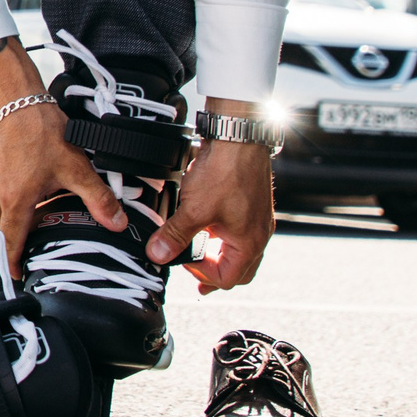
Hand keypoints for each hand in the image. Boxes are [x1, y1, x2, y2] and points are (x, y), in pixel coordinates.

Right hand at [0, 39, 121, 279]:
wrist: (15, 98)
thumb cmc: (38, 128)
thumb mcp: (75, 167)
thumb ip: (98, 198)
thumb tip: (116, 221)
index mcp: (15, 201)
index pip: (13, 243)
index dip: (16, 261)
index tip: (19, 274)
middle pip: (9, 227)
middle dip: (25, 235)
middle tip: (44, 237)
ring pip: (3, 210)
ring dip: (20, 213)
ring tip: (42, 207)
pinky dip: (13, 197)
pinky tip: (32, 184)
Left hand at [149, 124, 275, 292]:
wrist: (238, 137)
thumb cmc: (226, 172)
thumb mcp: (194, 209)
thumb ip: (175, 235)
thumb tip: (158, 254)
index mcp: (250, 243)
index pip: (227, 279)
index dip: (201, 275)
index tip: (182, 261)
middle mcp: (259, 234)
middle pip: (239, 270)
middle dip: (215, 274)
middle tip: (194, 275)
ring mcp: (258, 219)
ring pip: (241, 251)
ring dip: (219, 256)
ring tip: (199, 253)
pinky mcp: (252, 204)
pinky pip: (240, 231)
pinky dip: (224, 237)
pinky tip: (208, 227)